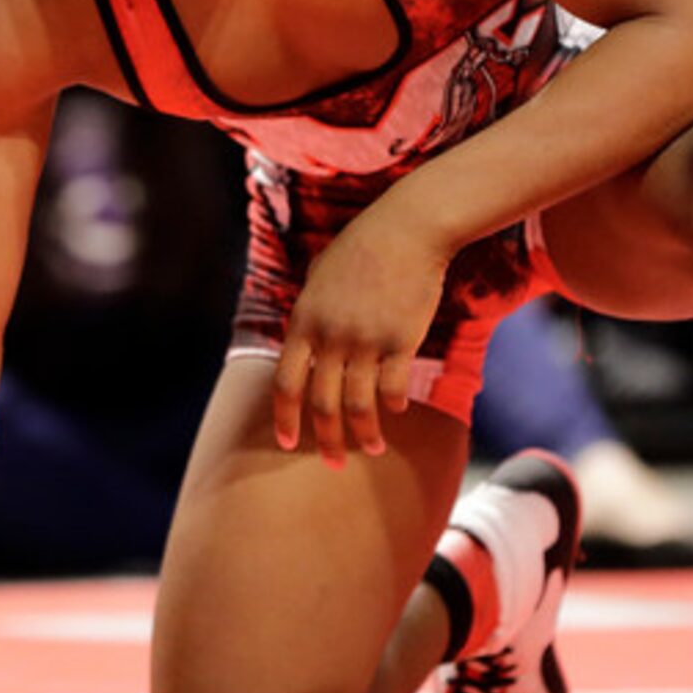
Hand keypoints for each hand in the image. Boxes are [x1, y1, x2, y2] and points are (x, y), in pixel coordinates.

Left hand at [273, 214, 445, 468]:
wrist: (407, 228)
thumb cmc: (361, 248)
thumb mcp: (319, 276)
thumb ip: (309, 313)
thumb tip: (304, 344)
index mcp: (304, 320)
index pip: (286, 383)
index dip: (285, 417)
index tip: (287, 442)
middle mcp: (331, 335)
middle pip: (322, 403)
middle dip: (326, 439)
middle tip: (332, 463)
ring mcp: (366, 339)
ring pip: (359, 404)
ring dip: (365, 433)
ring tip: (372, 449)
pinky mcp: (401, 340)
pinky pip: (394, 387)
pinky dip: (394, 405)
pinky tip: (396, 411)